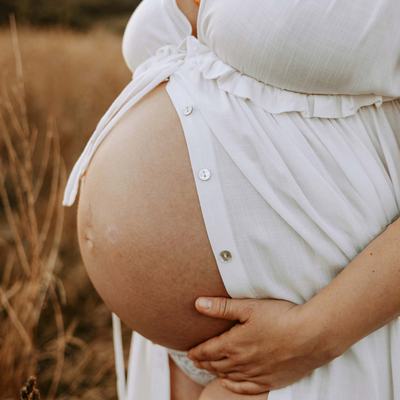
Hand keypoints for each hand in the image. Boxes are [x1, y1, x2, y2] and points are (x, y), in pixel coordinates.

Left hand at [187, 297, 339, 394]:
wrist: (311, 335)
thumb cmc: (281, 317)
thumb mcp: (248, 307)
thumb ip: (222, 307)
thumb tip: (198, 304)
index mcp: (234, 343)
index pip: (208, 350)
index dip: (196, 352)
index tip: (188, 352)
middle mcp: (242, 362)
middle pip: (217, 364)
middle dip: (203, 362)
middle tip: (195, 360)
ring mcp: (256, 373)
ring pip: (229, 376)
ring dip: (216, 372)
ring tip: (208, 369)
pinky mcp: (271, 380)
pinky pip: (246, 388)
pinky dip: (234, 386)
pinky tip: (229, 384)